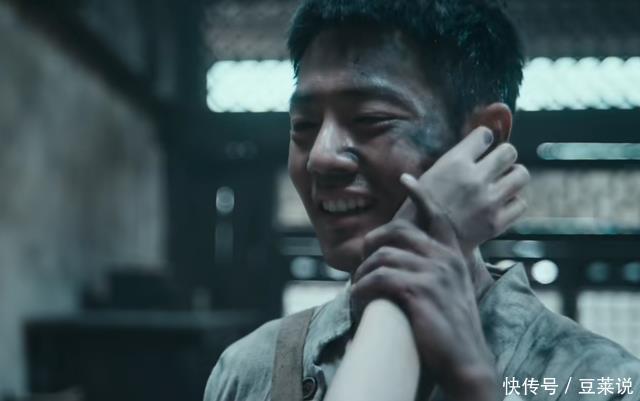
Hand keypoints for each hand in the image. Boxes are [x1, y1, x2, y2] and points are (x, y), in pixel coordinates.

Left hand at [352, 192, 497, 400]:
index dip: (421, 194)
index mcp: (454, 256)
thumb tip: (400, 263)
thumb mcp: (450, 292)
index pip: (437, 216)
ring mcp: (433, 273)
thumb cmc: (452, 330)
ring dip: (361, 275)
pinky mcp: (419, 291)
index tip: (407, 177)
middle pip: (397, 232)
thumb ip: (434, 272)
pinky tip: (358, 301)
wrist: (466, 360)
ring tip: (357, 291)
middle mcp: (445, 259)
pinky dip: (361, 290)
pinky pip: (377, 279)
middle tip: (361, 266)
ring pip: (381, 257)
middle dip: (372, 244)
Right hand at [395, 126, 529, 255]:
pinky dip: (513, 202)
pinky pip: (520, 203)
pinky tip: (502, 203)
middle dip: (504, 156)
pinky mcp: (496, 222)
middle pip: (509, 152)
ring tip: (504, 181)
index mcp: (455, 163)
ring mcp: (489, 201)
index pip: (484, 135)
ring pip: (521, 175)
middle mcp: (476, 178)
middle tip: (497, 164)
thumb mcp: (428, 177)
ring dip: (513, 176)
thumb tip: (472, 151)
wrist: (420, 245)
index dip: (483, 139)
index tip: (481, 145)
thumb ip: (452, 163)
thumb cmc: (418, 209)